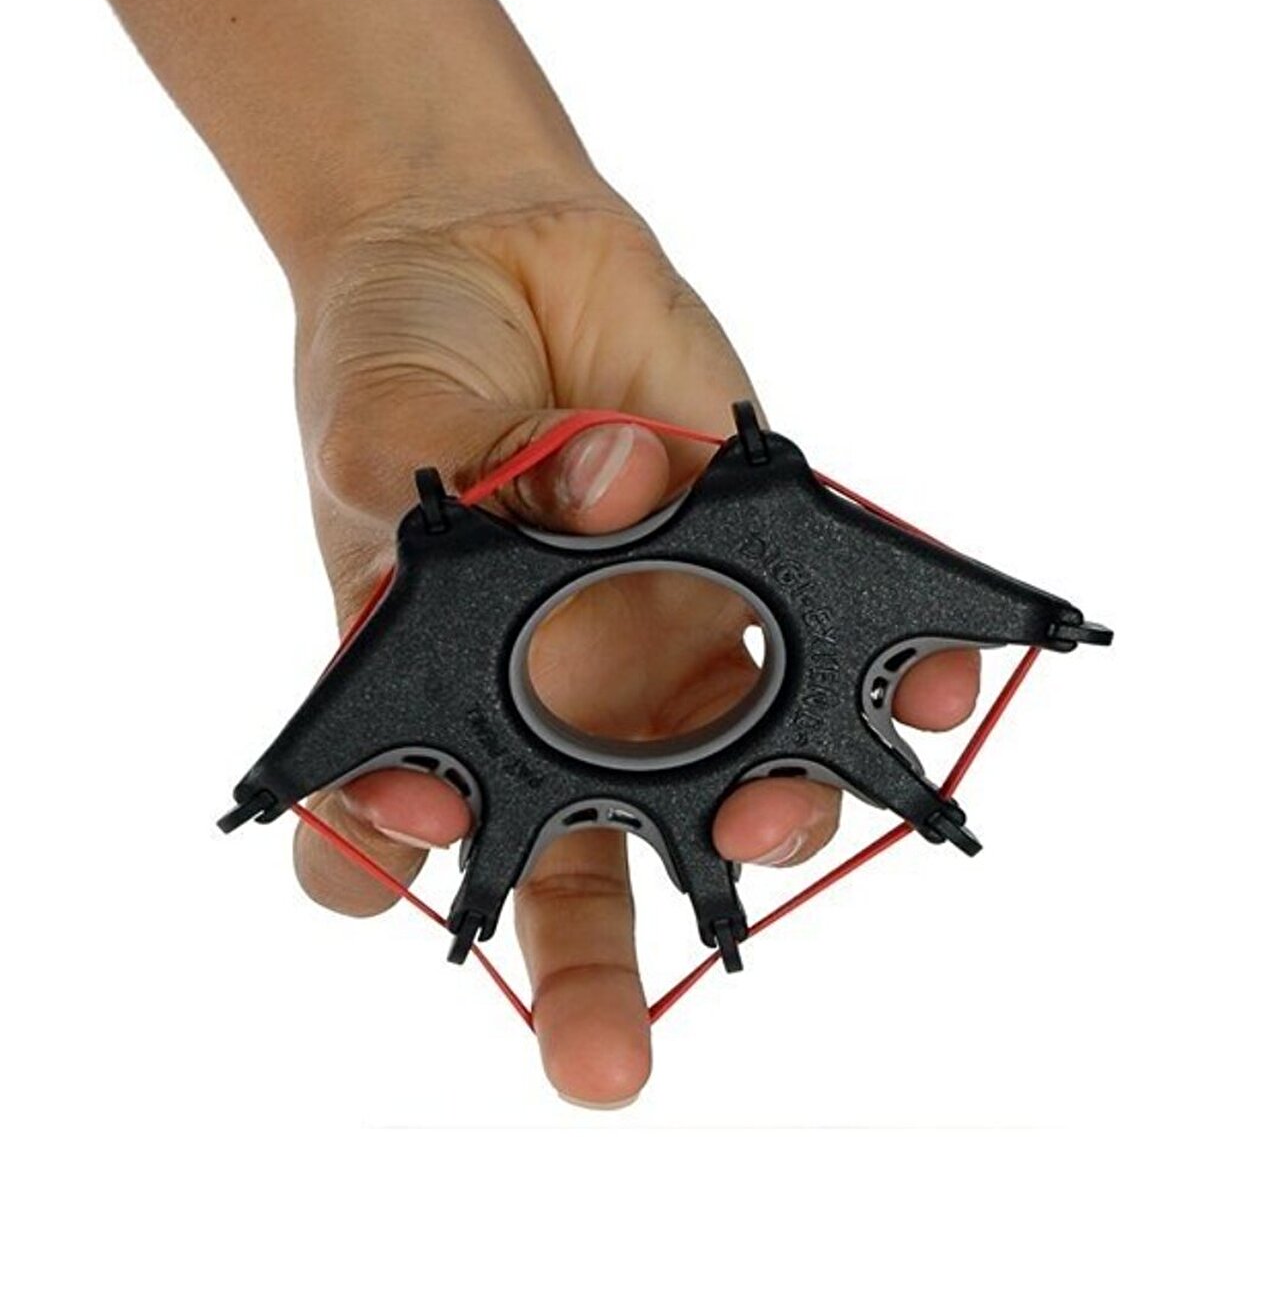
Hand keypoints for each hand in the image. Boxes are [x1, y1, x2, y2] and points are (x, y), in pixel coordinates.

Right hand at [290, 191, 980, 1105]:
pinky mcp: (755, 565)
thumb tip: (600, 505)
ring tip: (776, 814)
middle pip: (577, 881)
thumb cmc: (398, 355)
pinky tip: (925, 683)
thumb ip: (443, 488)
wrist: (490, 241)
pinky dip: (896, 674)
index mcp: (429, 694)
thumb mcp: (379, 426)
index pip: (387, 832)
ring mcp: (663, 645)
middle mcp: (551, 703)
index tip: (389, 860)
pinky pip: (836, 645)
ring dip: (767, 816)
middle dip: (598, 990)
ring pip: (730, 781)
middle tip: (606, 1062)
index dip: (383, 875)